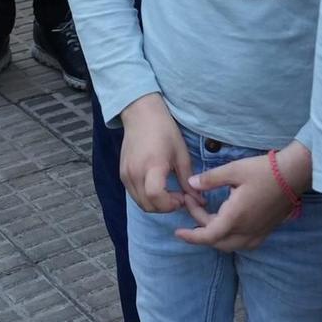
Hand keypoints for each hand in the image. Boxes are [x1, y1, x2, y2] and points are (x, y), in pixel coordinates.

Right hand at [118, 96, 198, 215]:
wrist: (141, 114)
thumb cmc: (164, 130)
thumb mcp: (181, 154)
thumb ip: (187, 179)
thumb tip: (199, 200)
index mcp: (152, 166)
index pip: (156, 197)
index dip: (171, 204)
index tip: (182, 197)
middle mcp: (135, 173)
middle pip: (148, 205)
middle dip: (165, 207)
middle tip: (178, 197)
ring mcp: (126, 174)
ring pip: (140, 203)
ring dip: (156, 204)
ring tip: (168, 192)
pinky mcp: (122, 174)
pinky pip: (134, 194)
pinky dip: (146, 197)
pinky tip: (157, 186)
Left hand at [176, 145, 307, 251]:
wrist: (293, 174)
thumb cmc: (263, 170)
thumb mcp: (233, 170)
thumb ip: (210, 179)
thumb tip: (190, 184)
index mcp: (235, 217)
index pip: (207, 236)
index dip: (191, 236)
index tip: (177, 231)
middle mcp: (246, 231)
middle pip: (216, 241)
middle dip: (200, 228)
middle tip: (193, 205)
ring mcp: (257, 234)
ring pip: (229, 245)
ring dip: (214, 235)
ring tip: (205, 215)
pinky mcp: (265, 232)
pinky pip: (242, 244)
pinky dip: (228, 238)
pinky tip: (226, 224)